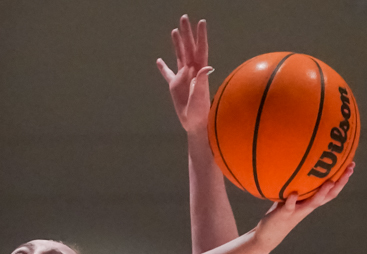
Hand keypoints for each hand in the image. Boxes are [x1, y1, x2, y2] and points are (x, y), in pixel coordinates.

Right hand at [157, 15, 212, 134]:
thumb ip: (202, 80)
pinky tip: (159, 60)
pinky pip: (168, 73)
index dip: (200, 36)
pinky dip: (163, 67)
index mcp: (199, 71)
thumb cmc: (201, 111)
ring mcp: (183, 77)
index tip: (201, 22)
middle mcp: (192, 71)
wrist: (195, 123)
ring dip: (177, 43)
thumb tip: (207, 66)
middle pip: (188, 48)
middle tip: (184, 17)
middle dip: (187, 33)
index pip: (200, 49)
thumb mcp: (201, 95)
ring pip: (179, 56)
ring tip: (174, 31)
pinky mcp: (175, 86)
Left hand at [255, 163, 353, 248]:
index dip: (342, 179)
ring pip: (313, 202)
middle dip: (340, 182)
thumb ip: (296, 183)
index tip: (351, 165)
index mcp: (311, 201)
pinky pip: (289, 207)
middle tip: (349, 169)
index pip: (331, 190)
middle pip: (329, 195)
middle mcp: (308, 207)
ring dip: (322, 192)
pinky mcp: (284, 214)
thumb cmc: (280, 212)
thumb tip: (298, 161)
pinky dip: (292, 201)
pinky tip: (294, 194)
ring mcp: (297, 211)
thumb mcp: (290, 195)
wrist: (269, 234)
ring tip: (330, 181)